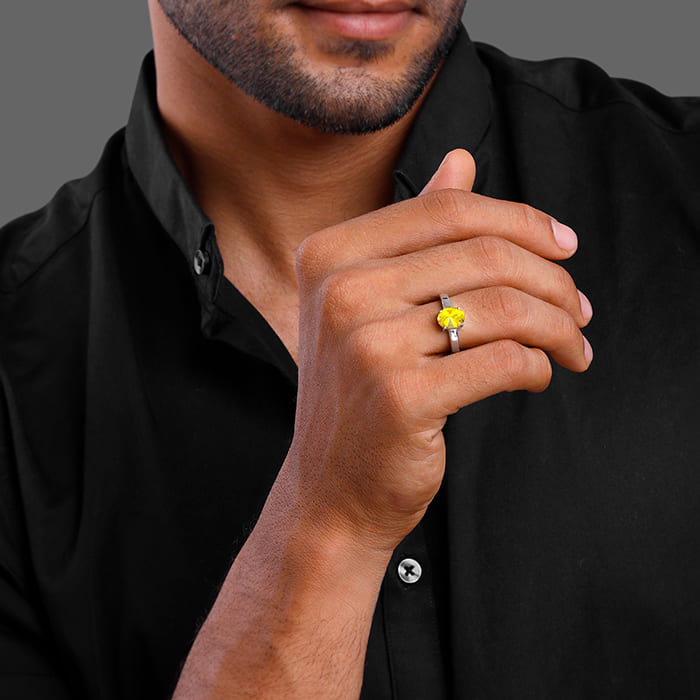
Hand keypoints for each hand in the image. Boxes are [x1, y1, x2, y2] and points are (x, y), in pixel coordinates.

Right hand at [172, 150, 592, 697]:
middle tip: (580, 308)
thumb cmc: (356, 395)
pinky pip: (504, 361)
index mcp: (330, 255)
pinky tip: (539, 376)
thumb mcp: (369, 303)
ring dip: (558, 325)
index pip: (449, 209)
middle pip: (484, 255)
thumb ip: (413, 230)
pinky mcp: (401, 398)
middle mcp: (341, 292)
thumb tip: (462, 160)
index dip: (521, 221)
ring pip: (503, 307)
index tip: (564, 246)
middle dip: (553, 279)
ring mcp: (367, 345)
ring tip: (574, 344)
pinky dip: (538, 366)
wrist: (330, 487)